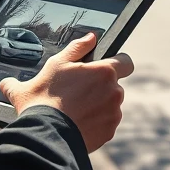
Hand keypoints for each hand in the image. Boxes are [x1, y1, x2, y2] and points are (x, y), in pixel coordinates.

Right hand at [0, 32, 133, 152]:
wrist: (43, 132)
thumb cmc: (47, 96)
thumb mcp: (57, 64)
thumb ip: (78, 47)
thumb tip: (91, 37)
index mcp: (105, 72)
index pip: (126, 62)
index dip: (117, 62)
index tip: (104, 68)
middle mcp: (115, 92)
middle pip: (114, 85)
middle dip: (101, 86)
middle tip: (78, 91)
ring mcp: (114, 114)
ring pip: (110, 105)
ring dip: (98, 105)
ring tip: (75, 109)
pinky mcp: (109, 132)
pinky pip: (106, 123)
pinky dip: (95, 122)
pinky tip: (77, 122)